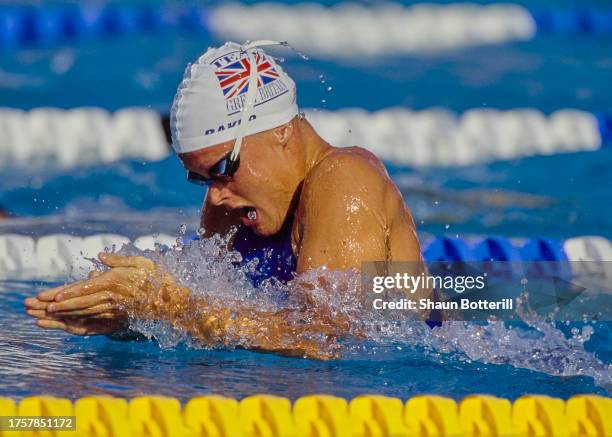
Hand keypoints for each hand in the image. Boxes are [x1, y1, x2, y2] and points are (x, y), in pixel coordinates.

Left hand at [25, 253, 157, 334]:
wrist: (171, 301)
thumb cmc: (158, 278)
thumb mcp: (141, 262)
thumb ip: (119, 260)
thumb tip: (101, 257)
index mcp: (114, 280)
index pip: (85, 287)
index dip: (67, 292)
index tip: (52, 296)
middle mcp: (112, 295)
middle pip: (81, 302)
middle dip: (60, 305)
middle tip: (41, 307)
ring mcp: (114, 307)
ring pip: (85, 311)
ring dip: (66, 313)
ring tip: (49, 314)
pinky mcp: (118, 315)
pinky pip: (95, 318)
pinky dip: (80, 319)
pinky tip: (70, 320)